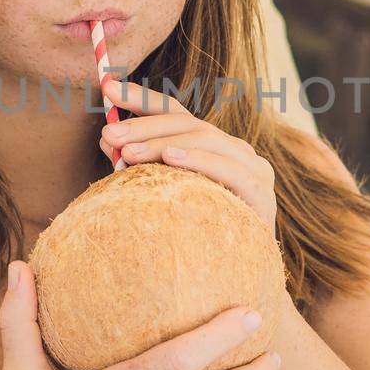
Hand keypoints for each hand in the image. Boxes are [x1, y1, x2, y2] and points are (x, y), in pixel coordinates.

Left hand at [97, 79, 276, 231]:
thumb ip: (140, 166)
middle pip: (188, 123)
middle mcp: (235, 150)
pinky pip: (228, 169)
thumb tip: (107, 139)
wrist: (236, 283)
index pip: (176, 113)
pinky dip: (198, 160)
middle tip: (109, 134)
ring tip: (128, 151)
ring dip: (163, 142)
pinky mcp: (261, 193)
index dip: (142, 98)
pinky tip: (171, 159)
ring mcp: (253, 169)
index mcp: (213, 148)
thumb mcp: (164, 195)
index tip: (107, 86)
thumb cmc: (196, 238)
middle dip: (144, 125)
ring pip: (206, 140)